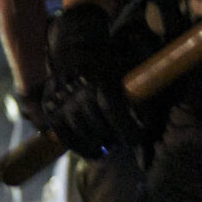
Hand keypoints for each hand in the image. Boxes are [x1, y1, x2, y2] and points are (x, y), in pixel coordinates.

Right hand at [44, 3, 152, 157]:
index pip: (115, 114)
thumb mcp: (127, 75)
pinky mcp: (50, 109)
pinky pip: (64, 137)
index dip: (128, 131)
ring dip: (99, 143)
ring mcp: (62, 102)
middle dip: (115, 137)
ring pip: (84, 136)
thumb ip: (140, 99)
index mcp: (101, 83)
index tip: (137, 140)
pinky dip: (79, 147)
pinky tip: (92, 151)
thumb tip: (151, 125)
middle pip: (101, 129)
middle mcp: (80, 94)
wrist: (74, 50)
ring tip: (108, 142)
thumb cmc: (108, 65)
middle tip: (122, 138)